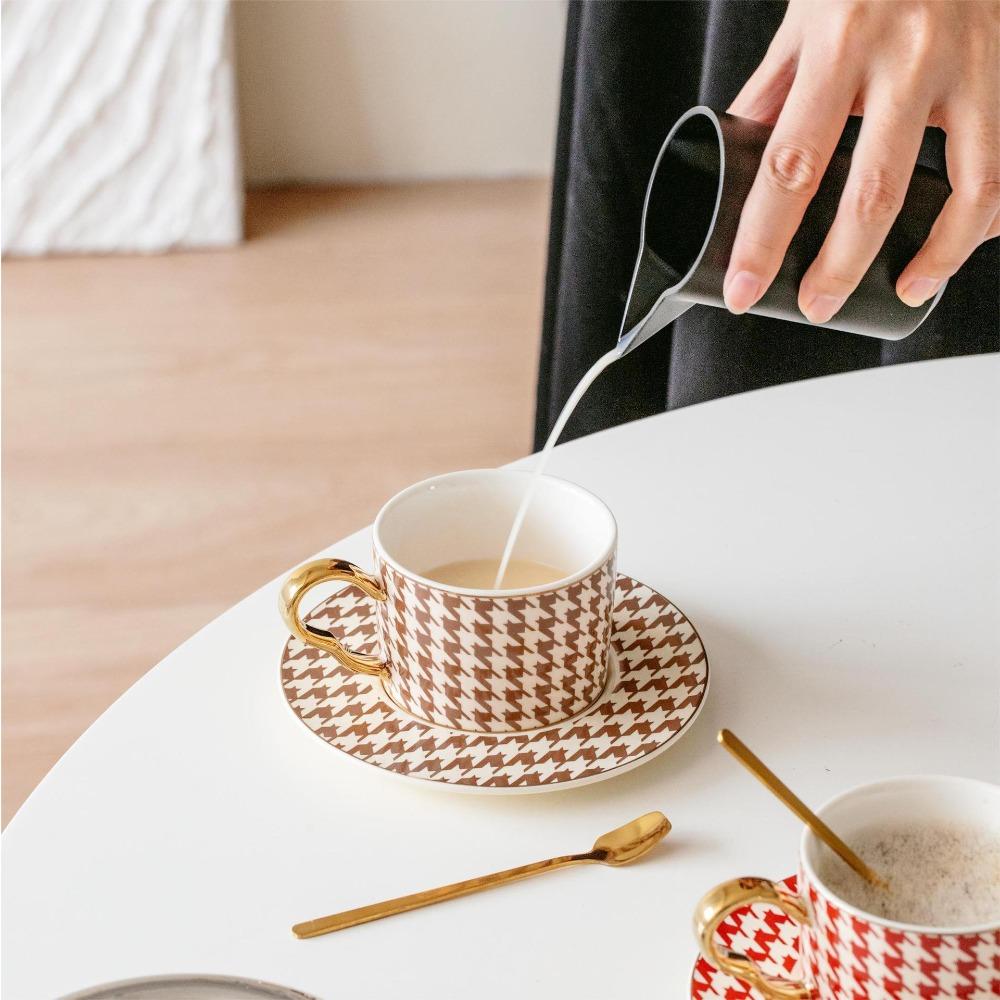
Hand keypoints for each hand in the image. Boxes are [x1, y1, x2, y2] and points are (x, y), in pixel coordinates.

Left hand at [725, 0, 999, 322]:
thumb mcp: (806, 16)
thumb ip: (774, 87)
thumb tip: (742, 150)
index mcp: (838, 45)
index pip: (789, 168)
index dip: (763, 241)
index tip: (744, 290)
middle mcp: (907, 56)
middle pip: (871, 195)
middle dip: (839, 268)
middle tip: (815, 306)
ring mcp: (969, 64)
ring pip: (963, 189)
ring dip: (933, 258)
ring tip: (904, 290)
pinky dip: (988, 215)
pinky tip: (961, 244)